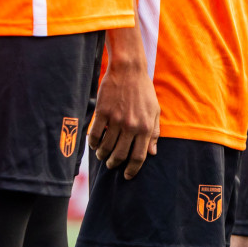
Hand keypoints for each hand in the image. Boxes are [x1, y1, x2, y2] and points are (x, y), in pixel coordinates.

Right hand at [88, 44, 158, 178]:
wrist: (129, 70)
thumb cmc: (143, 91)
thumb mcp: (155, 111)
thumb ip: (154, 132)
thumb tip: (153, 152)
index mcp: (146, 127)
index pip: (139, 156)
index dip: (132, 170)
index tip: (127, 176)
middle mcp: (131, 126)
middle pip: (119, 156)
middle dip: (114, 164)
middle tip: (111, 164)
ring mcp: (115, 120)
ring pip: (105, 148)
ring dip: (102, 155)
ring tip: (102, 154)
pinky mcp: (102, 113)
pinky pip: (94, 136)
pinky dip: (93, 143)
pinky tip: (95, 143)